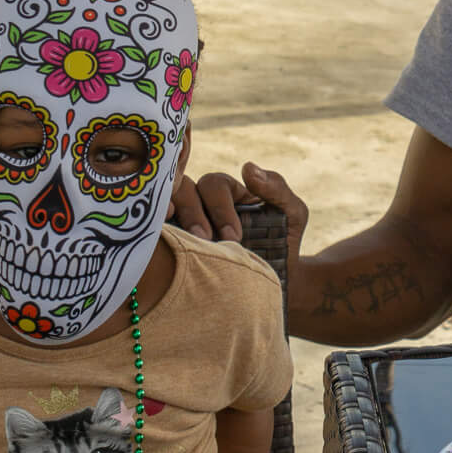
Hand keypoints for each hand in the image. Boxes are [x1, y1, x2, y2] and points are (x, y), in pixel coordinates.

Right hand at [171, 161, 309, 264]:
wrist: (279, 284)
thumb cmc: (284, 244)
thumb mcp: (292, 214)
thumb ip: (277, 188)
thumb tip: (247, 167)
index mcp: (228, 192)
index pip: (213, 184)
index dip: (220, 206)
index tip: (235, 235)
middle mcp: (202, 203)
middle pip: (184, 191)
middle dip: (195, 213)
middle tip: (208, 240)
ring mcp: (185, 223)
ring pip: (167, 206)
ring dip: (178, 221)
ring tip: (192, 244)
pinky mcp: (175, 246)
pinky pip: (159, 233)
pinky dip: (159, 232)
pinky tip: (162, 242)